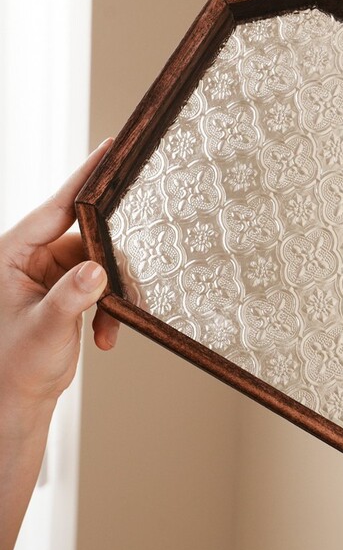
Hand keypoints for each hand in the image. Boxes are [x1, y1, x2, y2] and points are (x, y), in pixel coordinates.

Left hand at [0, 139, 119, 439]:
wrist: (15, 400)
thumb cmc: (13, 366)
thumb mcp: (44, 330)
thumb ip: (71, 297)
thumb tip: (98, 270)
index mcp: (13, 253)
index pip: (56, 206)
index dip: (85, 178)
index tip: (109, 149)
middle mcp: (32, 257)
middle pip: (89, 236)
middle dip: (110, 264)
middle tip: (122, 287)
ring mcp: (51, 273)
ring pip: (100, 262)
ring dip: (113, 294)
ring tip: (108, 328)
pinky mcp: (67, 290)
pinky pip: (102, 284)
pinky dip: (111, 308)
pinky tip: (104, 336)